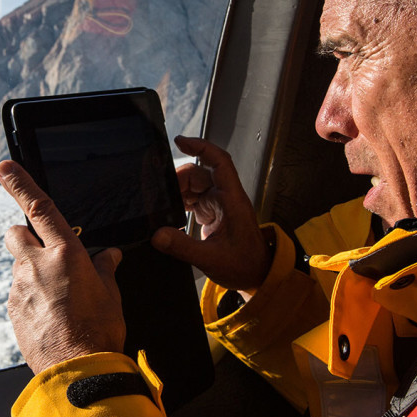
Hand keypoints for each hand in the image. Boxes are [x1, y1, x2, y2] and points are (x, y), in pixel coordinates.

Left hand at [0, 160, 126, 373]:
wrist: (78, 372)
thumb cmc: (100, 332)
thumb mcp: (111, 294)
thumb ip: (105, 268)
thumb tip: (108, 256)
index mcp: (65, 253)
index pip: (39, 207)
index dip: (19, 184)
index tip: (4, 168)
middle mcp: (36, 265)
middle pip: (15, 234)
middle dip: (24, 237)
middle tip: (44, 254)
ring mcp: (20, 288)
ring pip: (18, 268)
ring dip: (32, 274)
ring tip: (57, 300)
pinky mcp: (12, 311)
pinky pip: (18, 294)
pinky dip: (29, 299)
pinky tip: (50, 317)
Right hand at [151, 136, 270, 291]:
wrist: (257, 275)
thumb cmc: (245, 265)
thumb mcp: (212, 259)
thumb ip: (183, 247)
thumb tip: (158, 235)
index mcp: (233, 200)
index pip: (219, 162)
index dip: (201, 147)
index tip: (180, 141)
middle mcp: (226, 197)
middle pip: (200, 173)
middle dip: (178, 179)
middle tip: (159, 193)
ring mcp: (220, 204)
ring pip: (194, 185)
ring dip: (177, 191)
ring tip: (162, 204)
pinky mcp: (213, 213)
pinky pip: (194, 199)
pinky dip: (180, 202)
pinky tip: (171, 212)